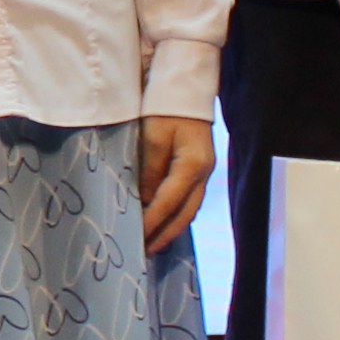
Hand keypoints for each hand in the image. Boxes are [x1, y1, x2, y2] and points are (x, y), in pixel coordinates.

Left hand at [134, 114, 214, 250]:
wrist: (183, 86)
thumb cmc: (165, 108)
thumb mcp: (153, 139)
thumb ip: (149, 173)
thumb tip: (145, 203)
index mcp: (193, 166)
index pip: (168, 204)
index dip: (151, 223)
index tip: (135, 239)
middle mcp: (203, 173)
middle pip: (185, 213)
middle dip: (164, 234)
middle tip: (144, 252)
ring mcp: (204, 171)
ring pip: (188, 208)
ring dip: (171, 227)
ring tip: (152, 243)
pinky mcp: (198, 166)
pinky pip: (187, 198)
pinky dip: (175, 213)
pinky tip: (162, 220)